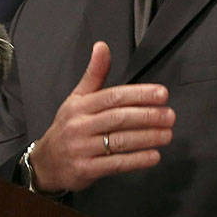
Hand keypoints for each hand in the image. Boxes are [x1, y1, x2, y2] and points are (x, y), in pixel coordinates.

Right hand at [27, 41, 174, 194]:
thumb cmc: (68, 127)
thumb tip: (102, 47)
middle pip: (118, 118)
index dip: (139, 94)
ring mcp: (81, 148)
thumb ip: (94, 74)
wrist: (46, 162)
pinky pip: (115, 164)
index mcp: (80, 106)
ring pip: (119, 141)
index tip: (162, 94)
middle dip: (148, 116)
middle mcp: (79, 126)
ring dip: (147, 138)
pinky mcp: (85, 169)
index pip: (112, 96)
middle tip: (170, 116)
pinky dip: (137, 160)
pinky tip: (153, 156)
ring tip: (167, 134)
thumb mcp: (77, 98)